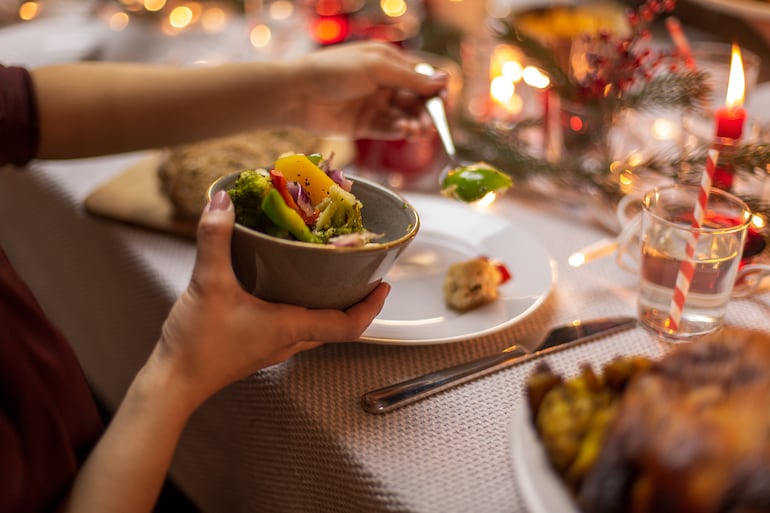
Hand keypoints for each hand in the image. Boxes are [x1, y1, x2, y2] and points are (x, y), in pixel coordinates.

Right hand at [151, 190, 388, 408]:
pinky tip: (287, 287)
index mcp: (291, 328)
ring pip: (316, 327)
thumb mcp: (207, 283)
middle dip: (355, 301)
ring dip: (330, 304)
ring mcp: (275, 347)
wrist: (173, 381)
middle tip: (362, 273)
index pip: (348, 325)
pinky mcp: (259, 346)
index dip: (371, 307)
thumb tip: (222, 201)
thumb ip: (215, 239)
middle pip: (337, 325)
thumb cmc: (197, 344)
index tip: (384, 284)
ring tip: (331, 274)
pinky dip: (304, 307)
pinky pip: (294, 326)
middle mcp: (290, 341)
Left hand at [292, 41, 448, 140]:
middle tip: (431, 124)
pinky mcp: (364, 126)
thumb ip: (410, 77)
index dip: (435, 90)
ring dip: (415, 124)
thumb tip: (444, 81)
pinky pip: (388, 130)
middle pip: (416, 100)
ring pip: (404, 117)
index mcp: (388, 62)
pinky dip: (399, 131)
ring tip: (418, 130)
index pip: (421, 77)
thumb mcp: (376, 68)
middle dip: (427, 112)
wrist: (297, 93)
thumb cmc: (334, 71)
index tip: (444, 103)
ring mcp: (374, 105)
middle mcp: (384, 84)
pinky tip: (404, 131)